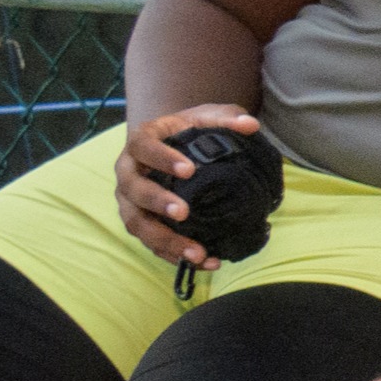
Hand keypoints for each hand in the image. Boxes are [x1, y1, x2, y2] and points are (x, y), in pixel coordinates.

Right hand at [113, 103, 263, 270]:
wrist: (173, 147)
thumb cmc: (188, 130)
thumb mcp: (206, 117)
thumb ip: (226, 118)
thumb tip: (251, 126)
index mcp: (141, 141)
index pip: (142, 147)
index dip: (161, 159)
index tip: (188, 170)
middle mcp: (128, 172)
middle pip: (133, 189)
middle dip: (157, 203)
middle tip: (184, 213)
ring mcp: (131, 201)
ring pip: (137, 224)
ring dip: (165, 240)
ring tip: (196, 252)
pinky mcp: (142, 223)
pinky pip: (152, 244)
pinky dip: (175, 256)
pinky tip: (204, 262)